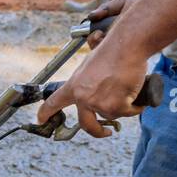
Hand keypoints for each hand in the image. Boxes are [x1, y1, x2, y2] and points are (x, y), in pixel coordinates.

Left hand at [38, 0, 150, 137]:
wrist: (128, 44)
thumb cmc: (114, 49)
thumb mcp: (92, 65)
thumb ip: (89, 82)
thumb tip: (93, 94)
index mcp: (74, 85)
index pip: (54, 102)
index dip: (45, 113)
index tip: (39, 120)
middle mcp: (82, 97)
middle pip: (86, 124)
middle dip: (96, 132)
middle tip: (104, 132)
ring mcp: (98, 103)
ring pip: (113, 115)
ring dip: (125, 106)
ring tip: (130, 88)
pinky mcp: (115, 106)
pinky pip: (128, 112)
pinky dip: (136, 106)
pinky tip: (138, 93)